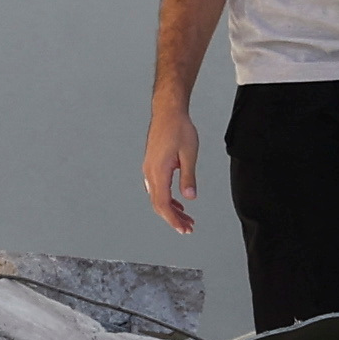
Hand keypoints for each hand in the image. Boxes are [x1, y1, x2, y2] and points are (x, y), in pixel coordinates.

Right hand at [141, 103, 202, 234]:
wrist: (167, 111)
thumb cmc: (178, 128)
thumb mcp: (189, 154)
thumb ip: (188, 177)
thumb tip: (189, 197)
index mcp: (158, 171)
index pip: (163, 204)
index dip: (173, 219)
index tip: (184, 228)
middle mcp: (150, 172)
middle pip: (158, 204)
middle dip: (173, 218)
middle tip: (188, 227)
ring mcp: (149, 169)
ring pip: (157, 197)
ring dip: (170, 210)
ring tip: (186, 218)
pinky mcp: (152, 165)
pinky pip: (156, 188)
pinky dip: (167, 199)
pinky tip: (178, 202)